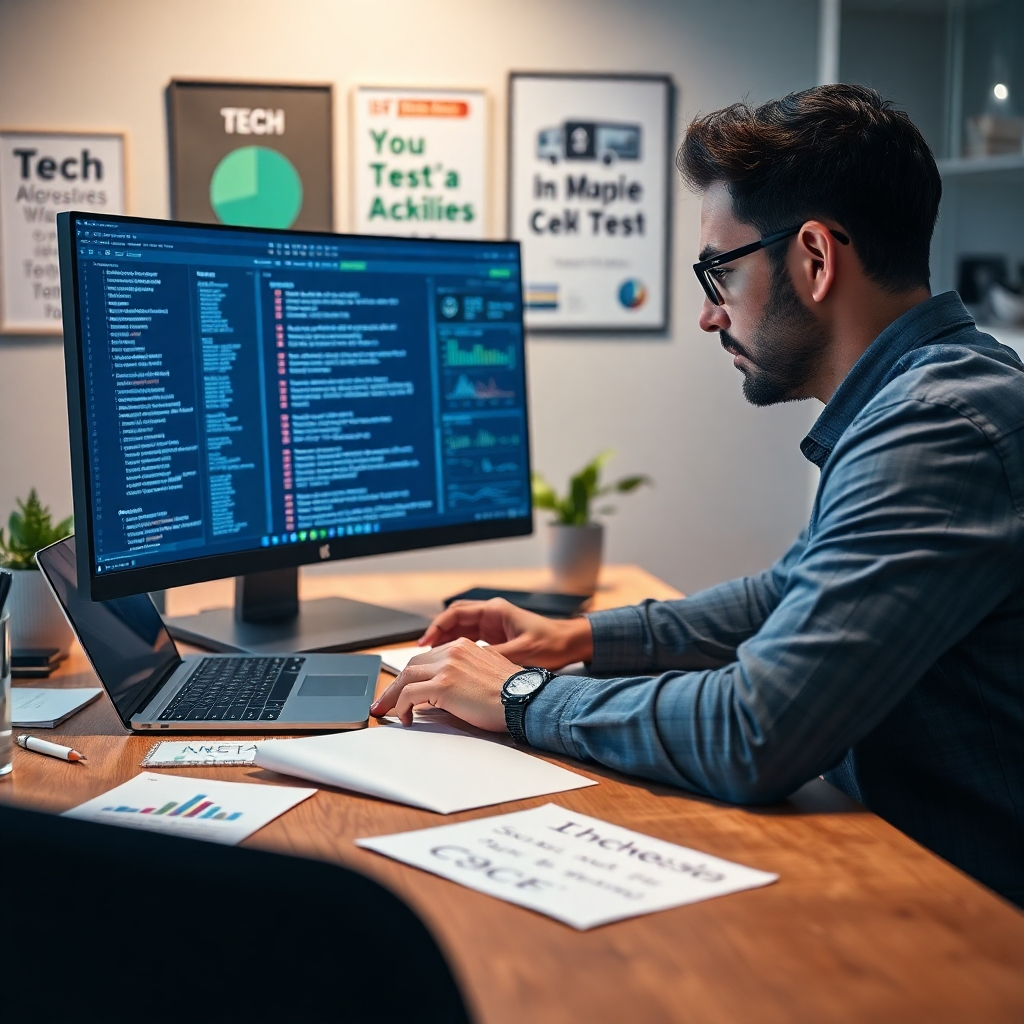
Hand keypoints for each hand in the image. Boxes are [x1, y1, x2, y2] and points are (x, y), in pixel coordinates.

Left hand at [370, 637, 517, 729]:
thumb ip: (465, 674)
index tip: (401, 690)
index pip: (427, 659)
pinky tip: (405, 719)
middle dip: (395, 686)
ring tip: (386, 712)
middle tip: (385, 702)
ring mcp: (447, 666)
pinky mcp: (443, 684)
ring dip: (392, 697)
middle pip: (412, 666)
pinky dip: (402, 707)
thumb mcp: (486, 674)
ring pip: (406, 678)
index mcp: (463, 646)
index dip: (411, 676)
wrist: (525, 699)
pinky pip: (410, 694)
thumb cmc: (513, 694)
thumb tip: (446, 691)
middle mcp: (453, 651)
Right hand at [419, 598, 593, 670]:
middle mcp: (491, 614)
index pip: (456, 614)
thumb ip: (493, 657)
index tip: (424, 644)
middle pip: (454, 619)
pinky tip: (450, 663)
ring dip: (445, 642)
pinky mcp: (497, 637)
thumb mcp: (521, 653)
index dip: (436, 628)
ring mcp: (494, 625)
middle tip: (420, 652)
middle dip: (436, 634)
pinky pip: (470, 639)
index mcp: (495, 611)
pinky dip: (457, 648)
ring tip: (429, 659)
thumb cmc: (551, 644)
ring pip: (460, 629)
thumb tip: (468, 667)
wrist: (570, 644)